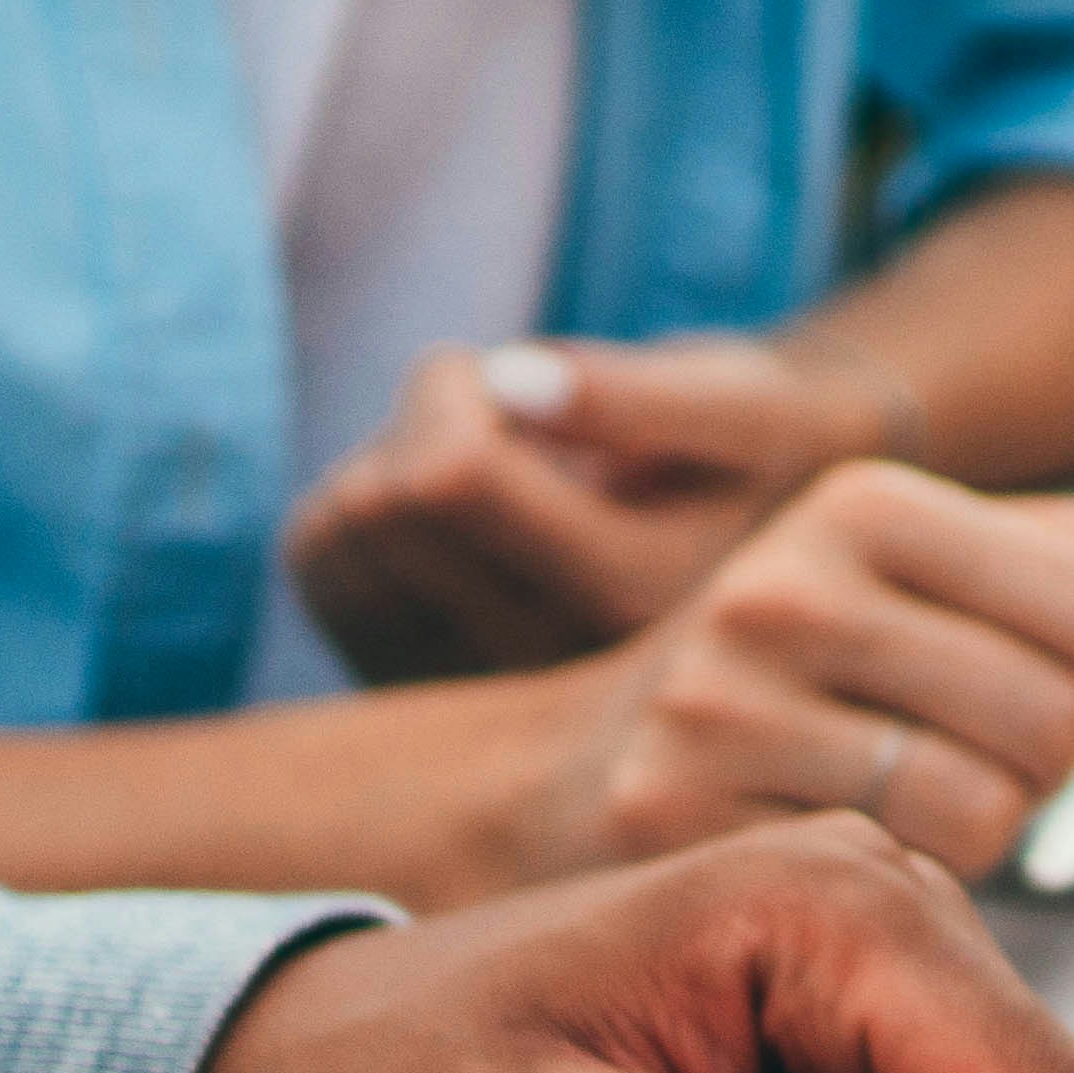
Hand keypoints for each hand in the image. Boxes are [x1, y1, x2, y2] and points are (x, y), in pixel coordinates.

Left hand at [284, 335, 912, 681]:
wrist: (759, 530)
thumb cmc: (752, 444)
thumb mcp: (738, 401)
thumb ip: (637, 395)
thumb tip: (513, 381)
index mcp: (635, 606)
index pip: (450, 478)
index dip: (458, 387)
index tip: (525, 374)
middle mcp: (553, 680)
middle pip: (382, 503)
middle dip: (426, 423)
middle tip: (515, 426)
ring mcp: (473, 698)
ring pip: (337, 533)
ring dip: (394, 464)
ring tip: (498, 476)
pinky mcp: (411, 687)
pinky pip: (314, 563)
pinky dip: (361, 508)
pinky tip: (454, 522)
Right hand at [489, 465, 1073, 889]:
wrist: (578, 773)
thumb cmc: (789, 680)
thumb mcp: (898, 570)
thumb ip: (1046, 546)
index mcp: (864, 505)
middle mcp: (786, 588)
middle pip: (1060, 716)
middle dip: (1066, 766)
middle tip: (1018, 770)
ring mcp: (724, 701)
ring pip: (988, 807)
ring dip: (995, 830)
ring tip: (938, 804)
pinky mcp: (682, 813)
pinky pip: (895, 876)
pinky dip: (917, 882)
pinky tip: (872, 849)